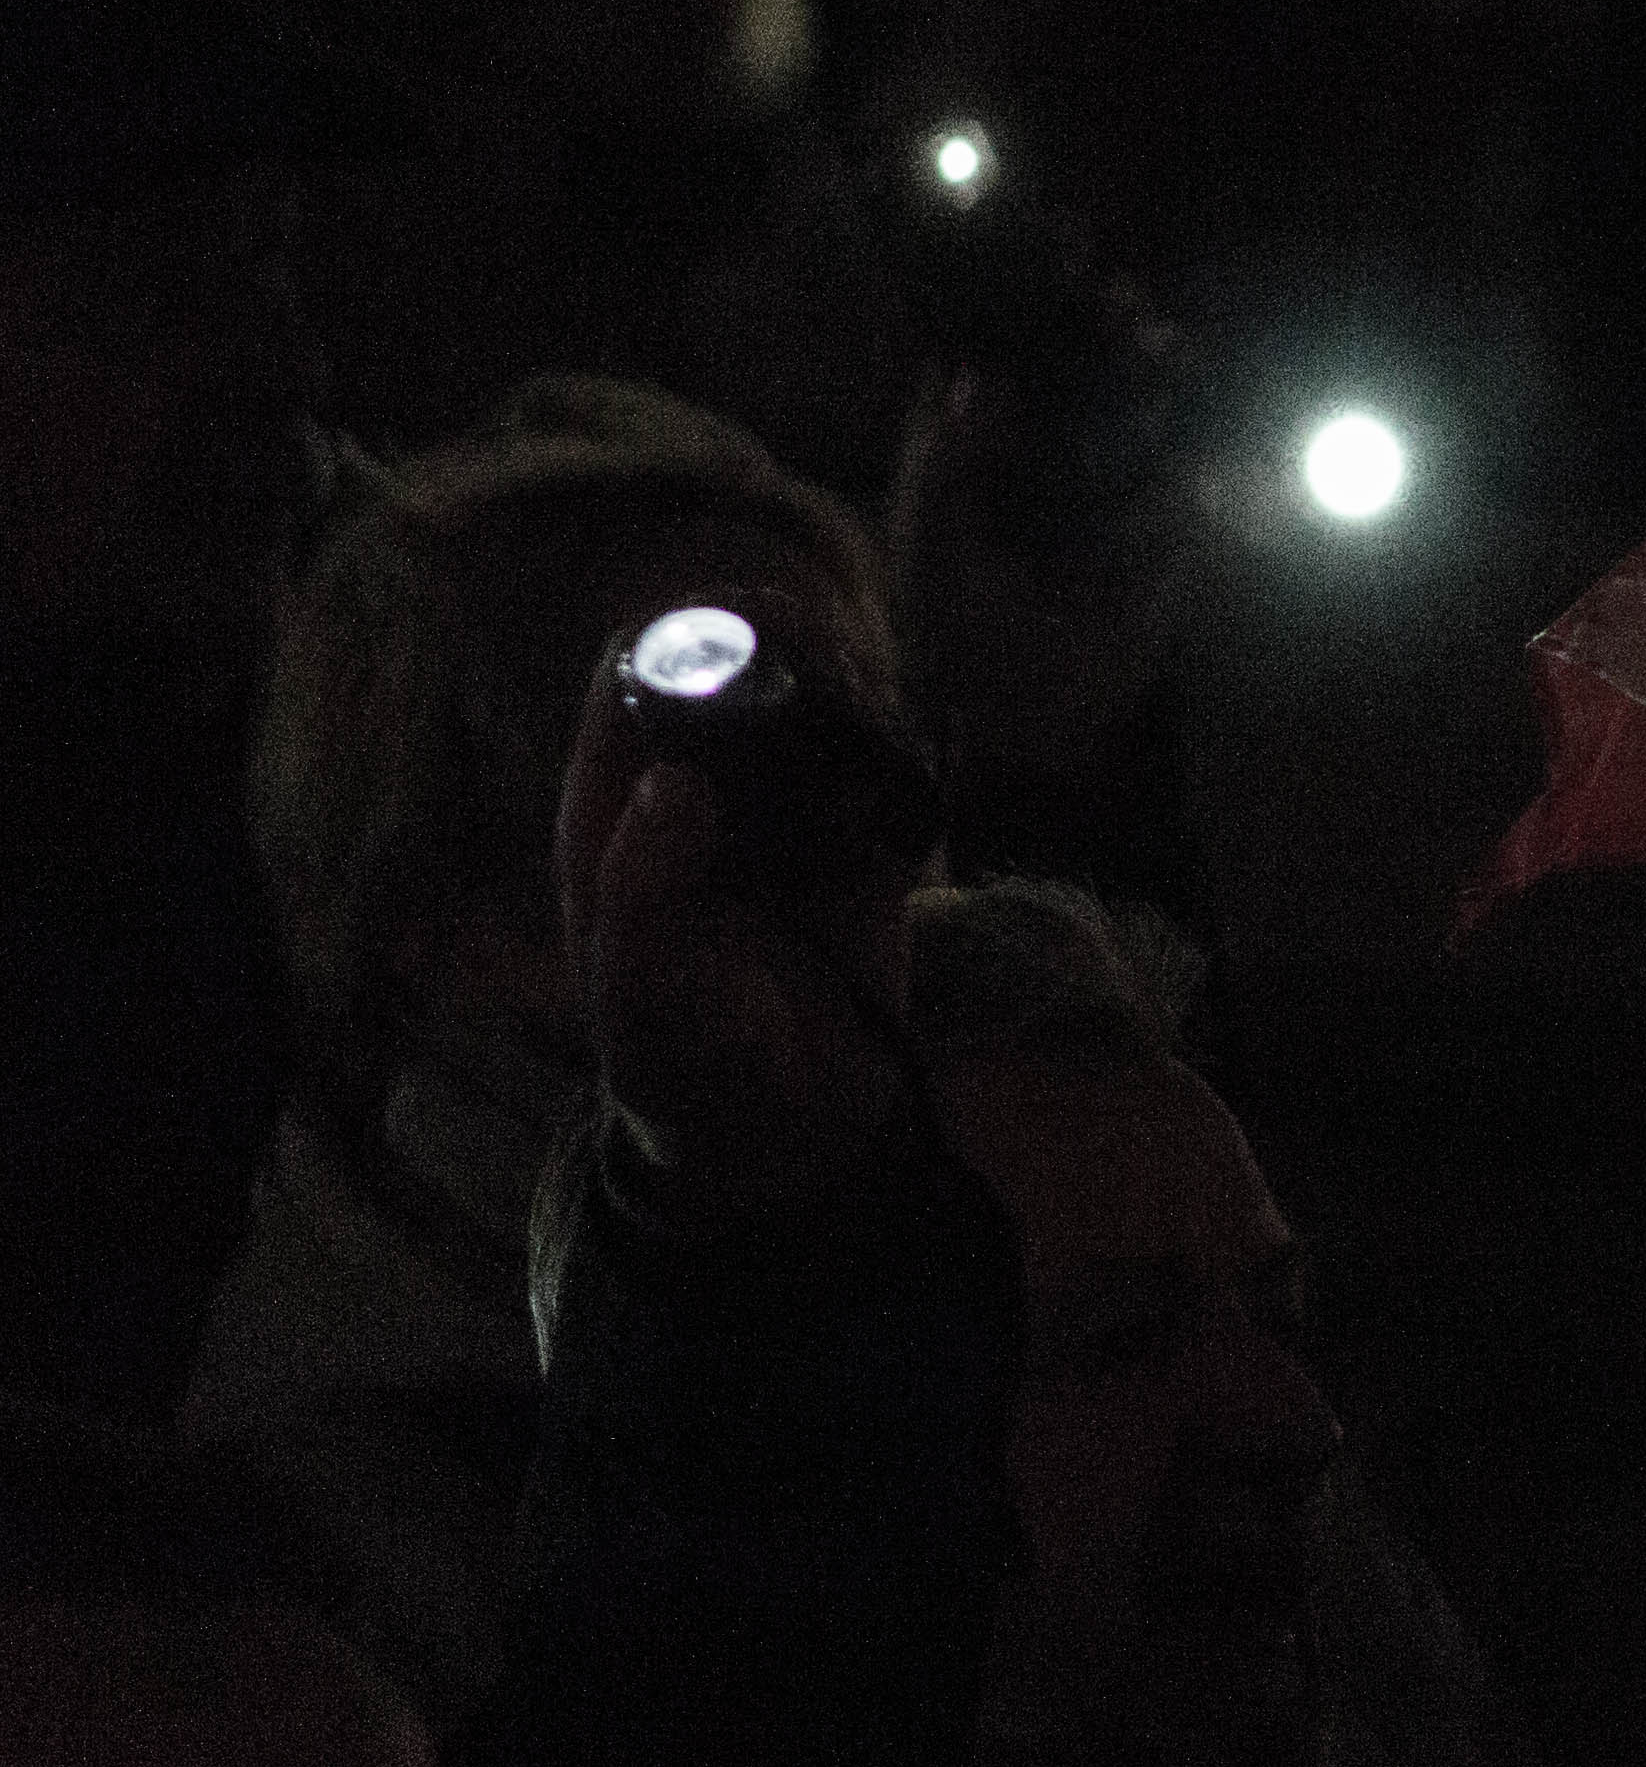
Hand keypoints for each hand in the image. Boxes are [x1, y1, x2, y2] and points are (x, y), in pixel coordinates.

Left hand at [556, 612, 918, 1218]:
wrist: (788, 1130)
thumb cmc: (688, 1067)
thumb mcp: (647, 994)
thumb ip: (646, 893)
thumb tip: (673, 785)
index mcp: (619, 810)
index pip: (630, 674)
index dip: (673, 637)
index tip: (732, 636)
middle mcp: (703, 788)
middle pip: (736, 657)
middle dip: (781, 638)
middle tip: (826, 657)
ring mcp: (786, 808)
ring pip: (819, 692)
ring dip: (850, 681)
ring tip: (869, 713)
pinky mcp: (865, 837)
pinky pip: (887, 756)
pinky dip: (904, 739)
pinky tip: (904, 769)